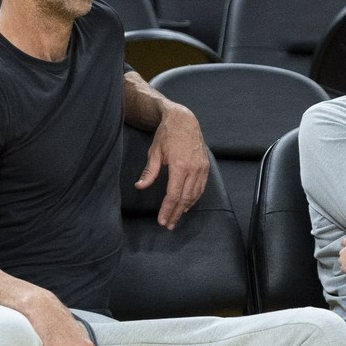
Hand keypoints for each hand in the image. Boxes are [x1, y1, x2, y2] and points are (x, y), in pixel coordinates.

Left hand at [134, 103, 208, 228]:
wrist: (184, 120)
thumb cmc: (167, 135)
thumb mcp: (154, 152)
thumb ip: (149, 171)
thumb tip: (139, 186)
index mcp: (179, 166)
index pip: (173, 194)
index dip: (167, 209)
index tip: (162, 220)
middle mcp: (193, 168)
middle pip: (185, 198)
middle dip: (176, 213)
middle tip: (168, 225)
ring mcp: (202, 168)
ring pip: (195, 194)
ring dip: (185, 208)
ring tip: (176, 217)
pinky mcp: (205, 166)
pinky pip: (201, 187)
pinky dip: (194, 198)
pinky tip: (187, 204)